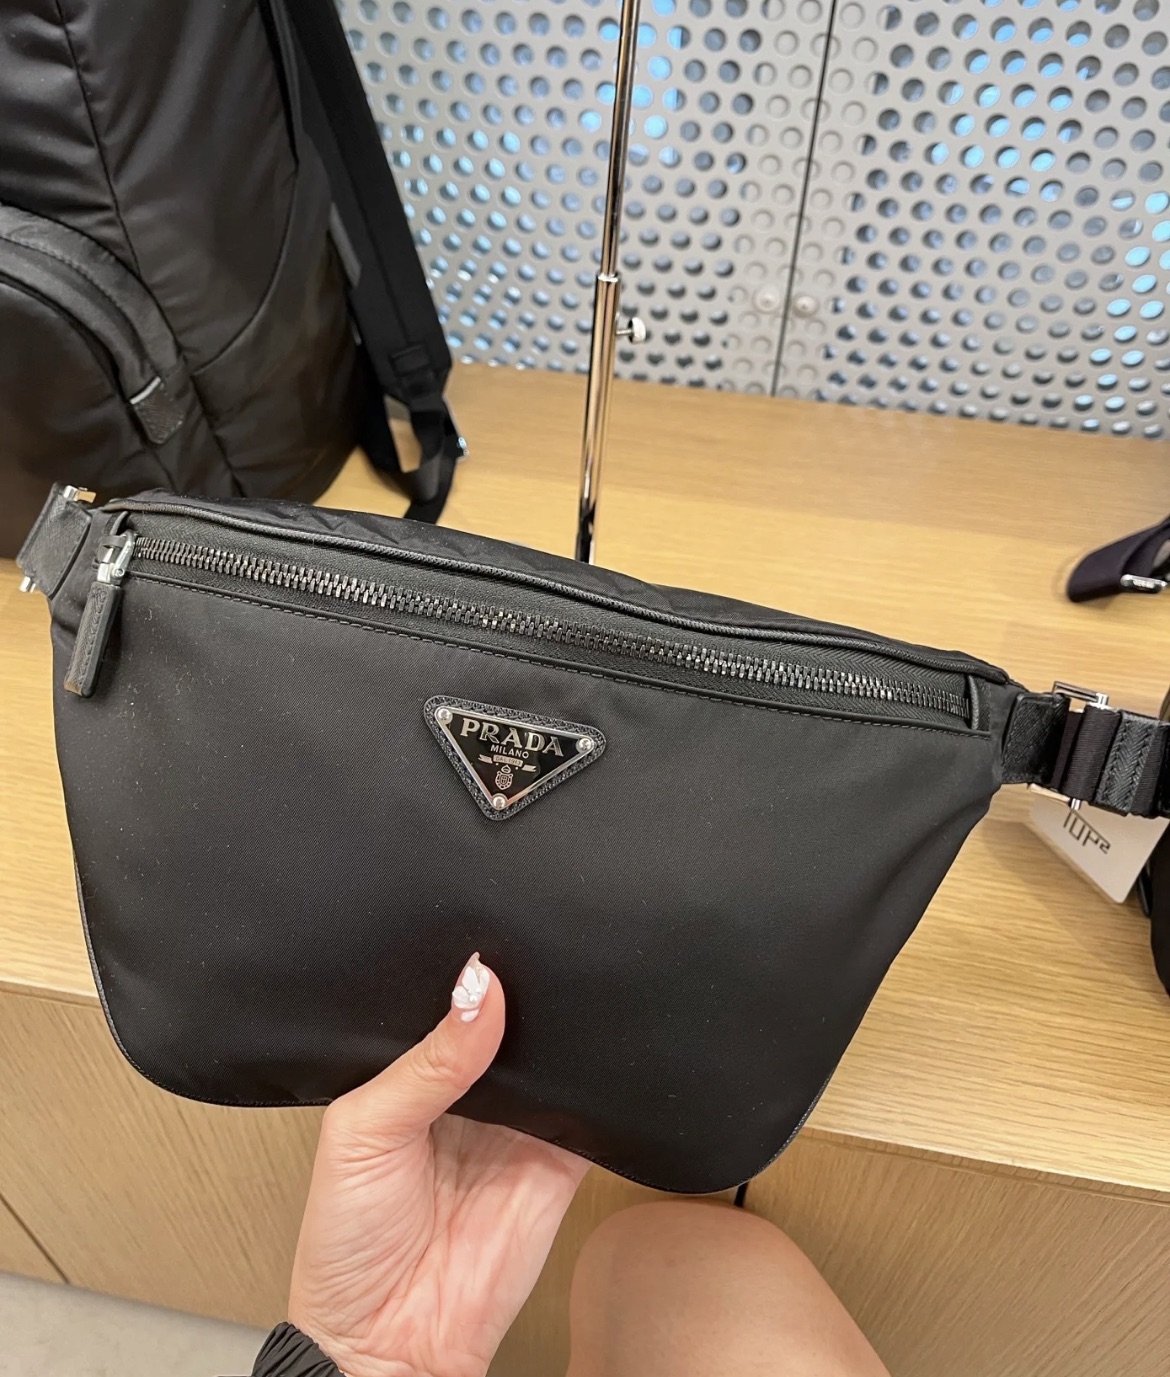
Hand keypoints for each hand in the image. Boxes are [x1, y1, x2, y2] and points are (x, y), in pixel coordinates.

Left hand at [288, 954, 589, 1376]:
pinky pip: (590, 1114)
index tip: (496, 928)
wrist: (389, 1344)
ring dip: (564, 1030)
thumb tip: (479, 987)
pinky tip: (601, 1050)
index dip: (472, 973)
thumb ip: (427, 1063)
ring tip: (571, 984)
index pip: (451, 1005)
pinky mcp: (560, 1162)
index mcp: (413, 1074)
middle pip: (509, 1024)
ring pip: (553, 1059)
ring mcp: (517, 1127)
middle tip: (542, 943)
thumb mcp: (365, 1132)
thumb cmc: (346, 1242)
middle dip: (524, 992)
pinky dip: (601, 1086)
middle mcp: (468, 1094)